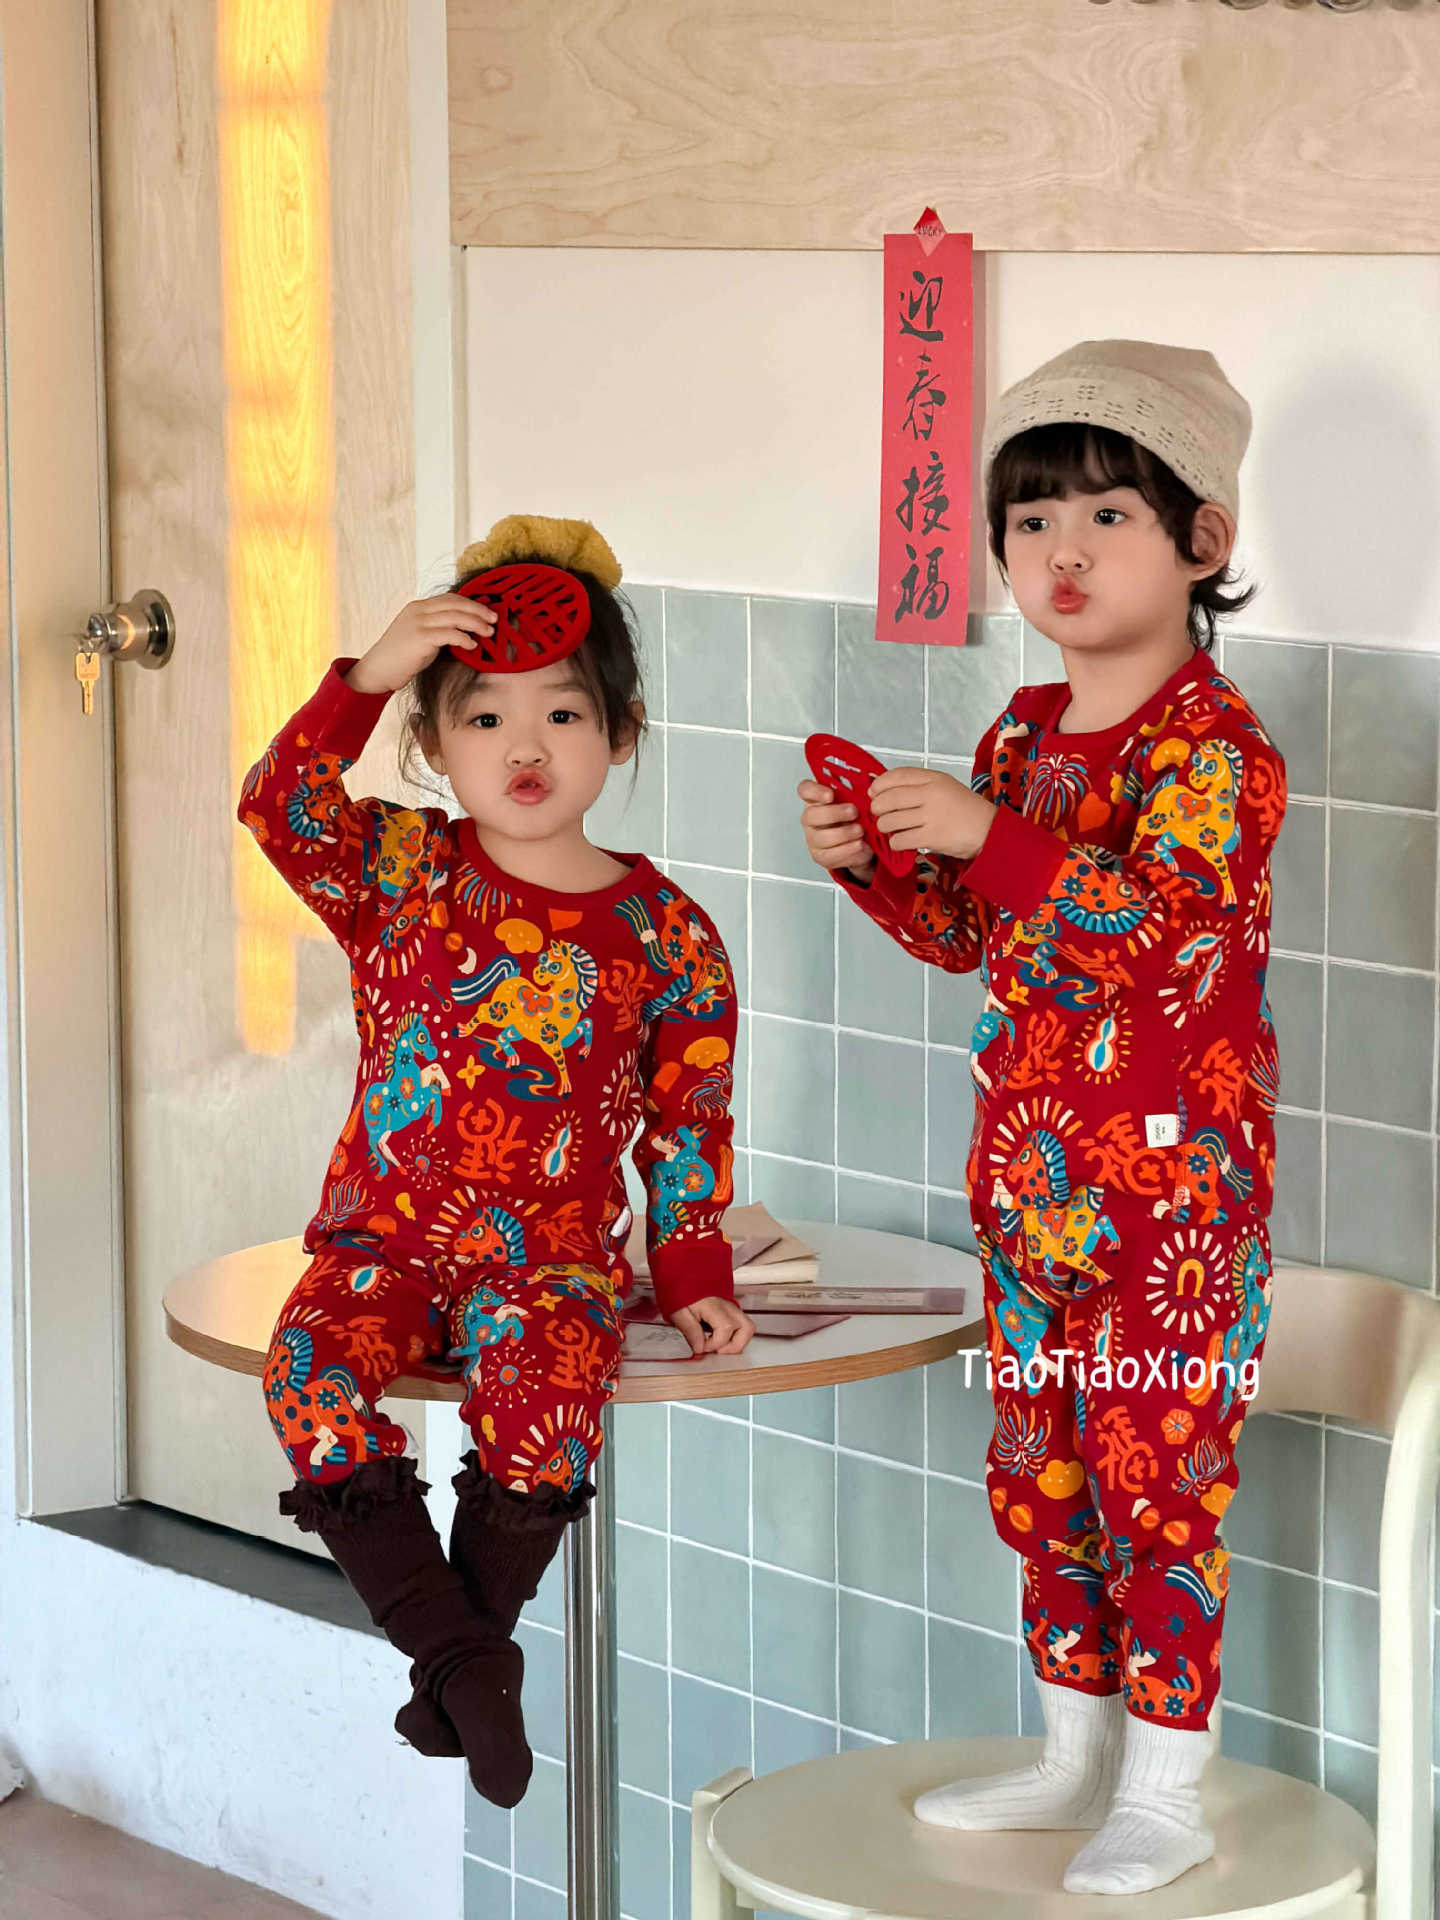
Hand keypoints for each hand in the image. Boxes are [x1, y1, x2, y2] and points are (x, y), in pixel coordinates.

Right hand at [344, 594, 498, 696]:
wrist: (377, 670)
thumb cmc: (400, 658)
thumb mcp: (420, 636)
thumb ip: (438, 629)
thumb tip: (464, 632)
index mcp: (418, 607)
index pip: (450, 598)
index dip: (471, 603)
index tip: (487, 612)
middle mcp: (418, 611)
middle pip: (455, 603)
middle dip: (478, 610)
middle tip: (494, 619)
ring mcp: (418, 623)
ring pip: (455, 616)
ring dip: (476, 623)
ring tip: (489, 632)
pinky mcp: (420, 638)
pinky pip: (449, 634)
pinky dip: (464, 638)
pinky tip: (472, 645)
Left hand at [669, 1296, 753, 1357]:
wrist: (685, 1281)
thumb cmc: (682, 1293)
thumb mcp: (679, 1312)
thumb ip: (689, 1330)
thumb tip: (699, 1348)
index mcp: (714, 1305)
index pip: (726, 1328)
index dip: (715, 1344)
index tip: (702, 1347)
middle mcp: (728, 1306)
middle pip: (747, 1329)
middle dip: (733, 1347)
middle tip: (716, 1350)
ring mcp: (732, 1308)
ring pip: (748, 1329)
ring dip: (737, 1344)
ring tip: (719, 1347)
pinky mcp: (732, 1312)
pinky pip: (742, 1328)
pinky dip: (734, 1338)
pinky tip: (719, 1340)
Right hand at [797, 778, 876, 881]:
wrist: (863, 843)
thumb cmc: (857, 818)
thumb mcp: (859, 800)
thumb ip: (859, 789)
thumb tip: (870, 782)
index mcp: (817, 799)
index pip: (805, 790)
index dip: (814, 791)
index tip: (830, 794)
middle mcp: (811, 818)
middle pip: (811, 815)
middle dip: (834, 814)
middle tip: (854, 812)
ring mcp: (813, 838)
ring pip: (821, 837)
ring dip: (844, 833)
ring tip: (860, 830)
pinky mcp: (821, 856)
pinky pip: (831, 854)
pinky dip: (848, 849)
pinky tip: (859, 844)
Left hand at [869, 767, 995, 860]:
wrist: (989, 830)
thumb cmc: (966, 810)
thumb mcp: (945, 787)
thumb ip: (918, 786)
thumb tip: (884, 790)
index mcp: (934, 778)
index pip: (896, 776)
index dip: (879, 784)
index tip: (873, 792)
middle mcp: (931, 794)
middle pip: (888, 799)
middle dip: (877, 809)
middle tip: (880, 814)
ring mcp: (931, 815)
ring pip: (889, 820)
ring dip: (885, 827)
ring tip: (892, 828)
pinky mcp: (931, 836)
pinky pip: (899, 839)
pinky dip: (896, 842)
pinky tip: (902, 840)